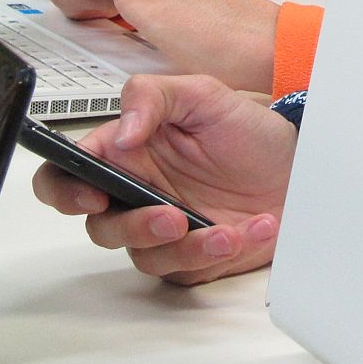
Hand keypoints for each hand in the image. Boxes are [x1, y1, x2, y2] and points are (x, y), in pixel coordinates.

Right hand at [32, 74, 295, 283]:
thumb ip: (153, 97)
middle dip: (133, 227)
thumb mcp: (203, 94)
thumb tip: (123, 132)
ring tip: (225, 230)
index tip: (92, 195)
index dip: (64, 189)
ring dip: (184, 247)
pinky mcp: (192, 258)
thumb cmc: (247, 130)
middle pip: (101, 227)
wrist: (298, 165)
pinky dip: (218, 254)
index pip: (67, 174)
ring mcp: (162, 230)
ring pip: (144, 256)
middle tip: (170, 217)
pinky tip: (251, 229)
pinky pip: (188, 269)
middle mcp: (136, 194)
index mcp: (125, 152)